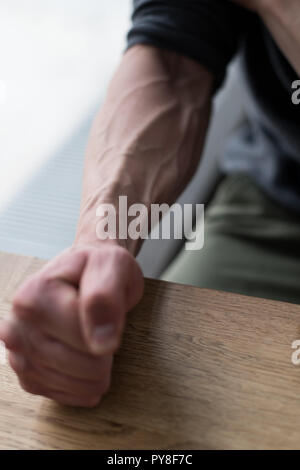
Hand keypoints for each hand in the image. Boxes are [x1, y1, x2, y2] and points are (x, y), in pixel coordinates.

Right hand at [0, 243, 143, 406]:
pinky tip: (90, 365)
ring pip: (75, 383)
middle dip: (104, 352)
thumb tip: (101, 342)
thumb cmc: (96, 267)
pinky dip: (84, 385)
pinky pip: (64, 394)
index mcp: (34, 297)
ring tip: (99, 344)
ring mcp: (18, 353)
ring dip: (97, 370)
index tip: (109, 311)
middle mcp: (17, 326)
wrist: (82, 272)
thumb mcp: (112, 266)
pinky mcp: (27, 374)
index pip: (86, 337)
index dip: (109, 329)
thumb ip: (106, 297)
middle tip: (104, 327)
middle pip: (82, 364)